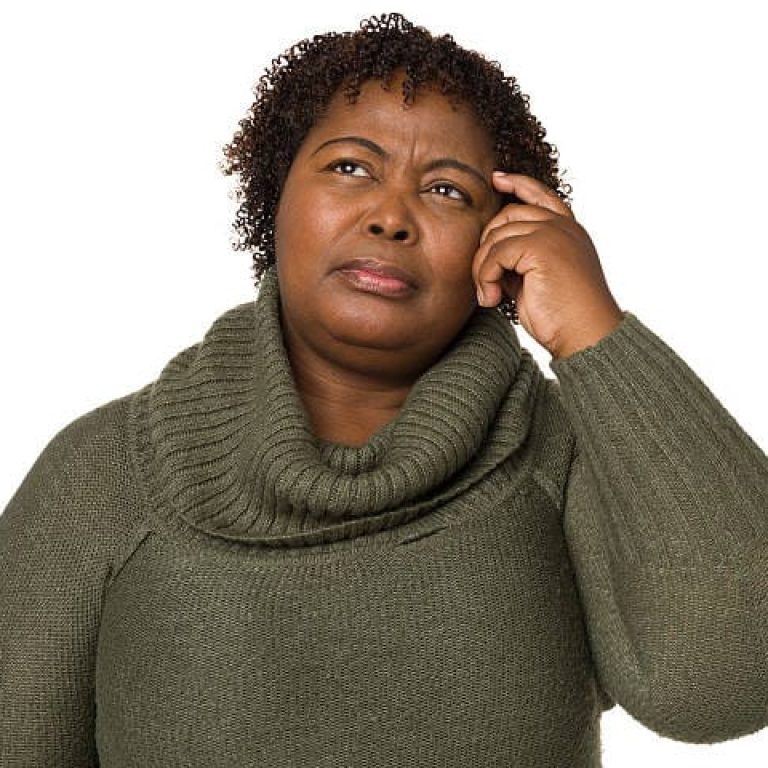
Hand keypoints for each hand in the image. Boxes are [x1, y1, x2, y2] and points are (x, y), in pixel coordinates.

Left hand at [472, 172, 624, 359]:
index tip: (496, 179)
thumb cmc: (564, 317)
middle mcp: (563, 227)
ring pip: (496, 236)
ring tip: (489, 296)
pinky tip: (493, 298)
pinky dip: (486, 277)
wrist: (586, 335)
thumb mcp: (540, 281)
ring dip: (483, 269)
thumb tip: (491, 256)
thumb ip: (521, 261)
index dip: (518, 183)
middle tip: (484, 281)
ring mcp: (553, 233)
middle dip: (487, 246)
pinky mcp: (541, 247)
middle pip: (507, 215)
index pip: (541, 195)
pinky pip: (495, 254)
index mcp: (568, 232)